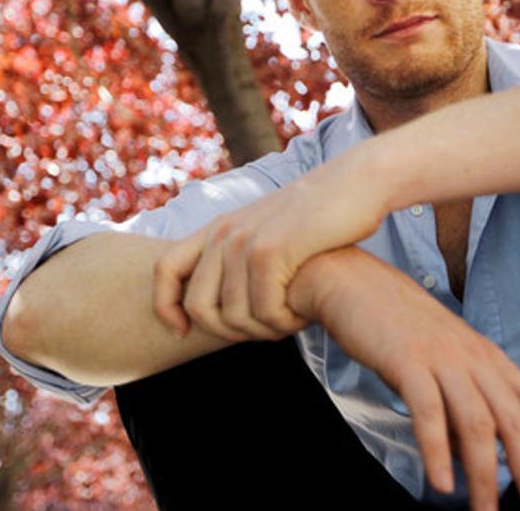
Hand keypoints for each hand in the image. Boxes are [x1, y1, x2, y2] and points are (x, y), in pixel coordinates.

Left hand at [152, 146, 389, 340]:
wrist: (355, 186)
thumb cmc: (318, 220)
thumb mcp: (266, 232)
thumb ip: (239, 259)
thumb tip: (221, 306)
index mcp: (216, 228)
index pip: (164, 270)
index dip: (164, 307)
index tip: (182, 332)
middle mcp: (223, 233)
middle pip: (197, 306)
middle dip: (227, 332)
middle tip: (262, 331)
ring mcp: (245, 241)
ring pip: (233, 315)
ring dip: (263, 329)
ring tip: (289, 321)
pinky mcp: (271, 251)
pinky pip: (265, 311)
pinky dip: (284, 323)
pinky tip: (302, 315)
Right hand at [310, 247, 519, 510]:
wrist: (356, 284)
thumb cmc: (399, 327)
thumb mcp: (445, 363)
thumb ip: (464, 405)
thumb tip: (475, 457)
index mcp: (490, 360)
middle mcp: (475, 360)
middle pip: (517, 423)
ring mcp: (443, 360)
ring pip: (477, 425)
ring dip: (485, 477)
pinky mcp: (408, 362)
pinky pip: (429, 412)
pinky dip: (438, 450)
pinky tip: (441, 483)